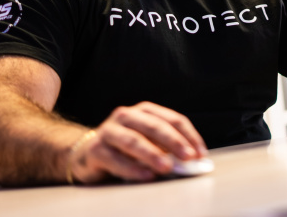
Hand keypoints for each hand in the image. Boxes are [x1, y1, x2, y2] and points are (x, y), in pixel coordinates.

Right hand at [68, 101, 206, 183]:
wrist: (86, 153)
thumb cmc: (125, 147)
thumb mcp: (148, 142)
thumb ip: (167, 148)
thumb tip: (192, 161)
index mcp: (144, 111)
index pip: (172, 119)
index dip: (189, 135)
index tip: (200, 153)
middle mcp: (125, 116)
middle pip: (154, 126)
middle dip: (174, 142)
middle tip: (188, 157)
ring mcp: (108, 131)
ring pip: (133, 141)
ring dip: (152, 154)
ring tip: (167, 167)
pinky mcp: (95, 150)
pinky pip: (115, 159)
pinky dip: (132, 168)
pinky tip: (146, 175)